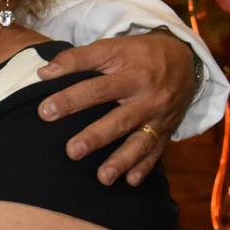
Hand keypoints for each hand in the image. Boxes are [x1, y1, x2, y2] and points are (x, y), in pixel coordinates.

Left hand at [37, 30, 195, 185]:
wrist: (186, 59)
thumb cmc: (139, 54)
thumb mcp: (113, 47)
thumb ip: (78, 58)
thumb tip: (43, 73)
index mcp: (133, 75)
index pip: (98, 89)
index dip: (71, 99)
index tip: (45, 112)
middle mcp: (149, 98)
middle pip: (120, 120)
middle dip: (97, 137)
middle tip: (72, 151)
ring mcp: (160, 118)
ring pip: (140, 141)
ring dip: (122, 161)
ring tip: (103, 177)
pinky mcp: (167, 131)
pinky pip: (157, 151)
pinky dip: (145, 167)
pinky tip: (130, 182)